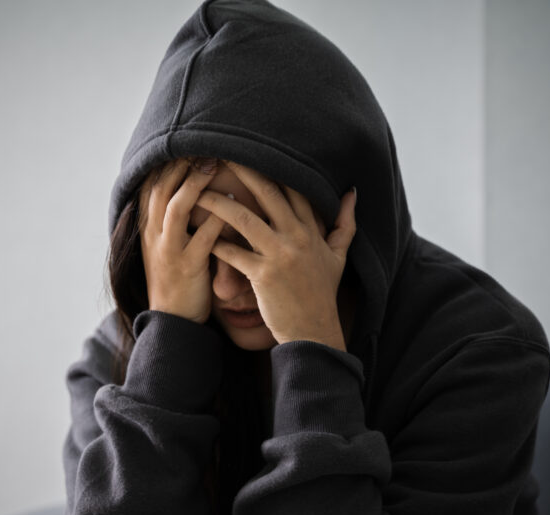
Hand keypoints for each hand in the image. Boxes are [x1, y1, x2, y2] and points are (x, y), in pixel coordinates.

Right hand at [140, 158, 226, 324]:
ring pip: (176, 208)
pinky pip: (202, 239)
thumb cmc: (178, 279)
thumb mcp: (168, 244)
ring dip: (195, 185)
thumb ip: (174, 217)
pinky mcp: (187, 267)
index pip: (154, 185)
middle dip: (182, 165)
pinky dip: (218, 220)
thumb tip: (190, 185)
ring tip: (215, 165)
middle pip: (162, 189)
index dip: (170, 163)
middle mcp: (154, 235)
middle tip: (205, 145)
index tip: (190, 143)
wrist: (173, 320)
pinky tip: (236, 206)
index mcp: (149, 227)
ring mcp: (169, 251)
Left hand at [196, 161, 356, 348]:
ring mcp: (280, 255)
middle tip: (218, 155)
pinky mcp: (263, 276)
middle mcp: (297, 237)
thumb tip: (352, 192)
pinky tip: (197, 233)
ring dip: (218, 203)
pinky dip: (215, 243)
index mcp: (311, 230)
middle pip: (267, 193)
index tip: (251, 150)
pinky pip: (233, 253)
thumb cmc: (322, 293)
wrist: (313, 331)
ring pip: (244, 219)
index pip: (293, 188)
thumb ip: (344, 223)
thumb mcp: (339, 256)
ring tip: (197, 193)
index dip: (272, 166)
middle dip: (241, 171)